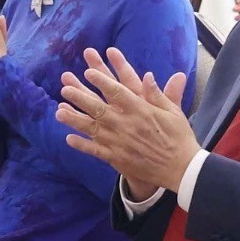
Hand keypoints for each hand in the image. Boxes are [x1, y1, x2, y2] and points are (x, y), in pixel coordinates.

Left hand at [57, 46, 197, 198]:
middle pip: (98, 108)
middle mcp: (127, 124)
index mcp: (141, 110)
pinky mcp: (117, 158)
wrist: (181, 169)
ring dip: (74, 119)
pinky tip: (68, 138)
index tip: (88, 71)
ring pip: (92, 129)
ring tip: (59, 111)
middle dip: (80, 97)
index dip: (101, 80)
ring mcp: (120, 142)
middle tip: (65, 88)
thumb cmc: (179, 137)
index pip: (117, 91)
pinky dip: (81, 145)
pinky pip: (95, 151)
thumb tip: (147, 75)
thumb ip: (158, 93)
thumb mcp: (173, 111)